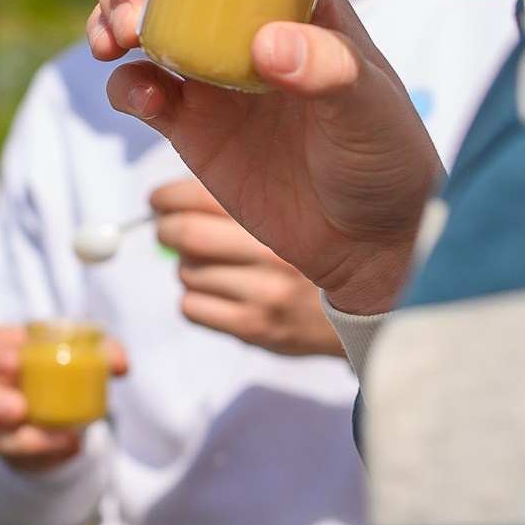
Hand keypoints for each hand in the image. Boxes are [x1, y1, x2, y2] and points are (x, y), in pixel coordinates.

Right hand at [0, 325, 132, 474]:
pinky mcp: (6, 456)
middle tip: (18, 406)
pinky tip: (70, 446)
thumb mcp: (72, 353)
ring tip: (52, 437)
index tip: (16, 357)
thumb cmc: (51, 368)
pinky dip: (47, 454)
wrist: (52, 413)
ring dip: (16, 439)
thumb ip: (99, 353)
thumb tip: (119, 365)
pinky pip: (18, 460)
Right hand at [89, 0, 444, 314]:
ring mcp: (215, 77)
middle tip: (125, 17)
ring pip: (148, 30)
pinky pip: (142, 92)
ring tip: (113, 44)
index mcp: (296, 4)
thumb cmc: (386, 160)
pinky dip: (127, 87)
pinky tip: (142, 100)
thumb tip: (267, 43)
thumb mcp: (370, 110)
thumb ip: (327, 71)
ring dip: (116, 25)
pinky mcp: (191, 126)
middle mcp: (248, 30)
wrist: (368, 240)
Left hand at [151, 179, 344, 356]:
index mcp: (280, 214)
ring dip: (188, 270)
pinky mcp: (255, 328)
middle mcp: (273, 252)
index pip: (199, 197)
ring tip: (215, 270)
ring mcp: (264, 293)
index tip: (158, 201)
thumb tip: (169, 202)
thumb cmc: (312, 257)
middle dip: (166, 232)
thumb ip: (238, 203)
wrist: (366, 312)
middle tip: (167, 233)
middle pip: (185, 234)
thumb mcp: (289, 215)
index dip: (167, 198)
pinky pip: (192, 308)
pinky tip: (220, 297)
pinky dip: (195, 301)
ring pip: (185, 273)